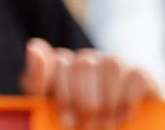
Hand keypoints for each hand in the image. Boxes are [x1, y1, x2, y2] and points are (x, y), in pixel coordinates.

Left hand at [24, 38, 159, 128]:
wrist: (112, 129)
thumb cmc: (76, 120)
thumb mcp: (49, 106)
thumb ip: (35, 80)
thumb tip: (34, 49)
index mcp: (61, 65)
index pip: (55, 60)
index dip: (60, 89)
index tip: (65, 118)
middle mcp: (86, 59)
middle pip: (82, 64)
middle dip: (84, 101)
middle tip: (87, 127)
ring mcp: (112, 64)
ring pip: (110, 64)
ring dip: (108, 100)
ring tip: (106, 124)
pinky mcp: (138, 74)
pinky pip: (135, 75)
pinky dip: (128, 98)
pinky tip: (123, 116)